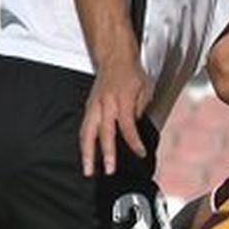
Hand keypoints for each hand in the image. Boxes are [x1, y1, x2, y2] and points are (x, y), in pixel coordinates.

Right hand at [80, 51, 149, 175]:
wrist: (115, 57)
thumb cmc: (131, 73)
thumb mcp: (144, 90)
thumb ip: (139, 111)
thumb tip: (134, 130)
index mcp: (123, 99)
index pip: (128, 126)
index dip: (134, 142)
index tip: (140, 153)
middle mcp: (106, 103)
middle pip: (104, 132)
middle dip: (106, 153)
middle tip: (109, 170)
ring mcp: (94, 106)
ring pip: (87, 133)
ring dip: (87, 153)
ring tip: (88, 170)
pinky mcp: (89, 107)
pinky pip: (84, 128)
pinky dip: (84, 143)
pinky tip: (85, 156)